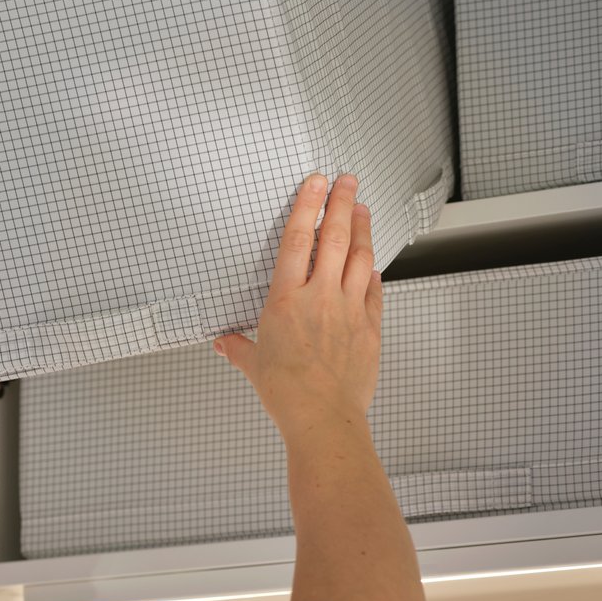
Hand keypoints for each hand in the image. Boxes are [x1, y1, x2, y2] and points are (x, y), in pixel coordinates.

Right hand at [215, 173, 381, 444]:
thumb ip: (239, 348)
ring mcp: (350, 310)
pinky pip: (375, 292)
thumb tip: (225, 343)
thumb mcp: (255, 366)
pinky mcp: (370, 328)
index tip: (315, 183)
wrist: (323, 418)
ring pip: (362, 258)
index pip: (298, 239)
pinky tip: (375, 267)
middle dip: (343, 203)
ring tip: (364, 210)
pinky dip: (375, 274)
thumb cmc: (289, 395)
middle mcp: (321, 297)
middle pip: (336, 237)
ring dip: (363, 230)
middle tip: (348, 182)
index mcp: (287, 300)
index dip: (307, 205)